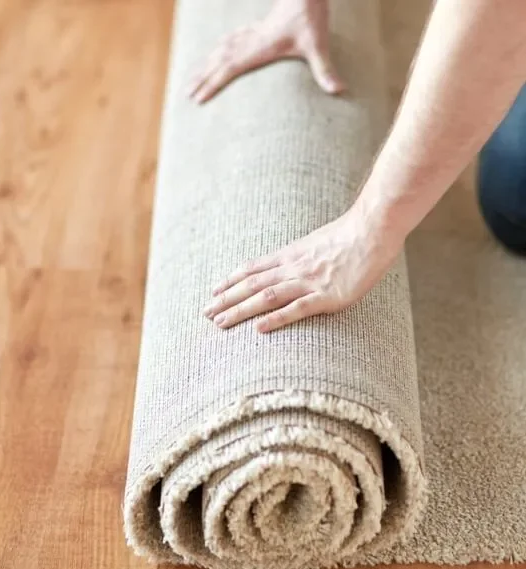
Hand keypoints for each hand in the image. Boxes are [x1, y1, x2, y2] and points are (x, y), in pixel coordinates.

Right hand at [188, 0, 345, 103]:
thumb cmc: (311, 17)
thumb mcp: (319, 45)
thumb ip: (325, 69)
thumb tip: (339, 90)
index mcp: (259, 48)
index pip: (229, 69)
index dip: (212, 83)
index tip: (198, 98)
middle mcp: (250, 41)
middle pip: (218, 61)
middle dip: (201, 78)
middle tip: (185, 94)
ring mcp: (251, 34)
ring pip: (220, 50)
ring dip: (204, 64)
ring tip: (191, 77)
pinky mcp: (256, 29)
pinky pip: (229, 41)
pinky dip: (217, 50)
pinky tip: (214, 54)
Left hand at [203, 207, 403, 332]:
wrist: (373, 229)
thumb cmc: (348, 236)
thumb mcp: (315, 243)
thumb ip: (299, 256)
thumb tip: (286, 265)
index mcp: (290, 255)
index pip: (252, 269)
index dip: (230, 281)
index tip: (213, 291)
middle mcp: (293, 268)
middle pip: (251, 285)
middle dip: (226, 299)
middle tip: (206, 312)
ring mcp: (308, 281)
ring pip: (266, 297)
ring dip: (240, 310)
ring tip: (220, 323)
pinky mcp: (327, 296)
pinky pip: (297, 308)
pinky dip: (276, 319)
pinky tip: (259, 328)